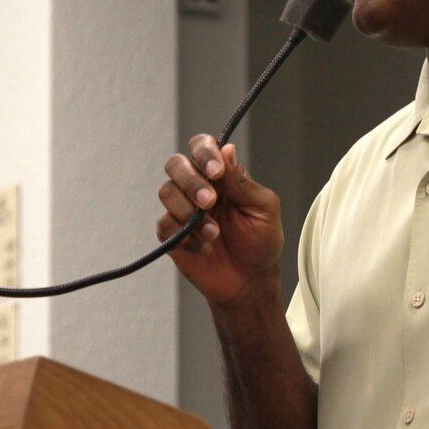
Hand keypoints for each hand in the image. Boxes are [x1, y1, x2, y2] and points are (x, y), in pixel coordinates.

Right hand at [157, 136, 282, 305]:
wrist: (250, 281)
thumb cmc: (261, 241)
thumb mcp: (264, 209)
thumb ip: (242, 181)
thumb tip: (227, 150)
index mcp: (222, 176)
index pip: (202, 147)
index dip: (204, 152)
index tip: (216, 172)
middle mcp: (199, 187)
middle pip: (176, 164)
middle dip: (191, 181)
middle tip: (210, 202)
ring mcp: (183, 210)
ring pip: (166, 192)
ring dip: (189, 212)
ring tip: (214, 233)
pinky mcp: (172, 235)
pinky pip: (165, 225)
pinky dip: (186, 237)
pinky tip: (205, 248)